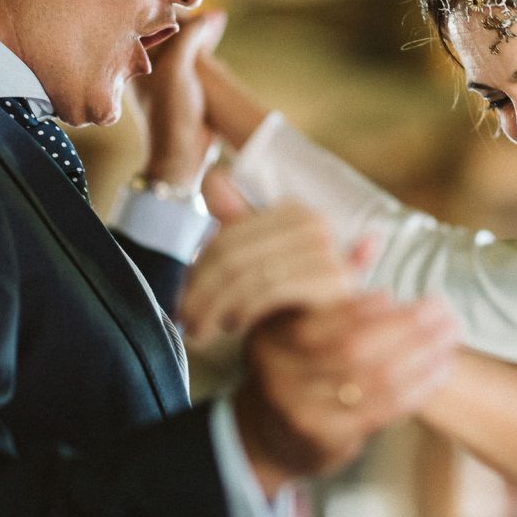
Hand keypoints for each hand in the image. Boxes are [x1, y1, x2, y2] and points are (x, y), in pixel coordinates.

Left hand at [127, 10, 226, 184]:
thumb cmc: (170, 112)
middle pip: (168, 28)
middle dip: (187, 13)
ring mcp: (169, 74)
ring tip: (218, 15)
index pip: (151, 21)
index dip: (167, 3)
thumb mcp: (175, 69)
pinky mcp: (187, 84)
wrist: (182, 153)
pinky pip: (196, 55)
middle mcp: (150, 63)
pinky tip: (217, 32)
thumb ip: (189, 38)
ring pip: (184, 41)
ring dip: (200, 27)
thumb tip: (211, 16)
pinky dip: (207, 42)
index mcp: (137, 58)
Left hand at [178, 176, 374, 341]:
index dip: (198, 268)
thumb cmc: (293, 301)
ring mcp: (326, 250)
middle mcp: (314, 224)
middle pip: (235, 254)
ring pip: (248, 274)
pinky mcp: (331, 279)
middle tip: (185, 319)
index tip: (183, 298)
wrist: (333, 338)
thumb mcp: (262, 260)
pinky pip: (271, 290)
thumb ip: (238, 223)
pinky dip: (244, 309)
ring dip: (216, 306)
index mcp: (296, 213)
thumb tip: (214, 178)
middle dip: (202, 291)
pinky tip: (232, 326)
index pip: (230, 236)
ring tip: (200, 330)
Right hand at [233, 293, 457, 495]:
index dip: (363, 305)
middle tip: (443, 310)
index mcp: (271, 333)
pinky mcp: (326, 438)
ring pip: (374, 380)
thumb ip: (335, 279)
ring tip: (451, 336)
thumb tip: (372, 238)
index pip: (323, 317)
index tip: (398, 293)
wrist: (269, 432)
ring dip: (421, 356)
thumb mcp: (303, 318)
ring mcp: (301, 409)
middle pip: (353, 348)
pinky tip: (441, 368)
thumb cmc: (298, 360)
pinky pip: (382, 410)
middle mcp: (279, 373)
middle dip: (405, 327)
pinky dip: (417, 388)